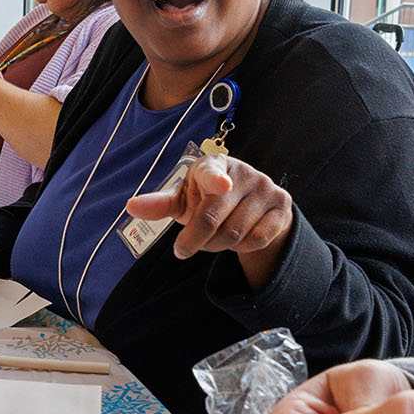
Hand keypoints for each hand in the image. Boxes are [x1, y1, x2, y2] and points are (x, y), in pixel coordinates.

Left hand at [124, 155, 293, 286]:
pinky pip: (257, 239)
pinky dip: (242, 247)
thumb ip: (161, 204)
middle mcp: (242, 172)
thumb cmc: (209, 199)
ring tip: (214, 238)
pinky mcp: (282, 206)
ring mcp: (265, 187)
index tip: (220, 184)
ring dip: (217, 245)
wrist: (251, 205)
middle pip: (215, 217)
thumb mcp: (185, 199)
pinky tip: (239, 238)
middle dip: (196, 239)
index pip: (212, 173)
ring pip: (235, 233)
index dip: (215, 179)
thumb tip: (131, 206)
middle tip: (185, 248)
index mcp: (213, 165)